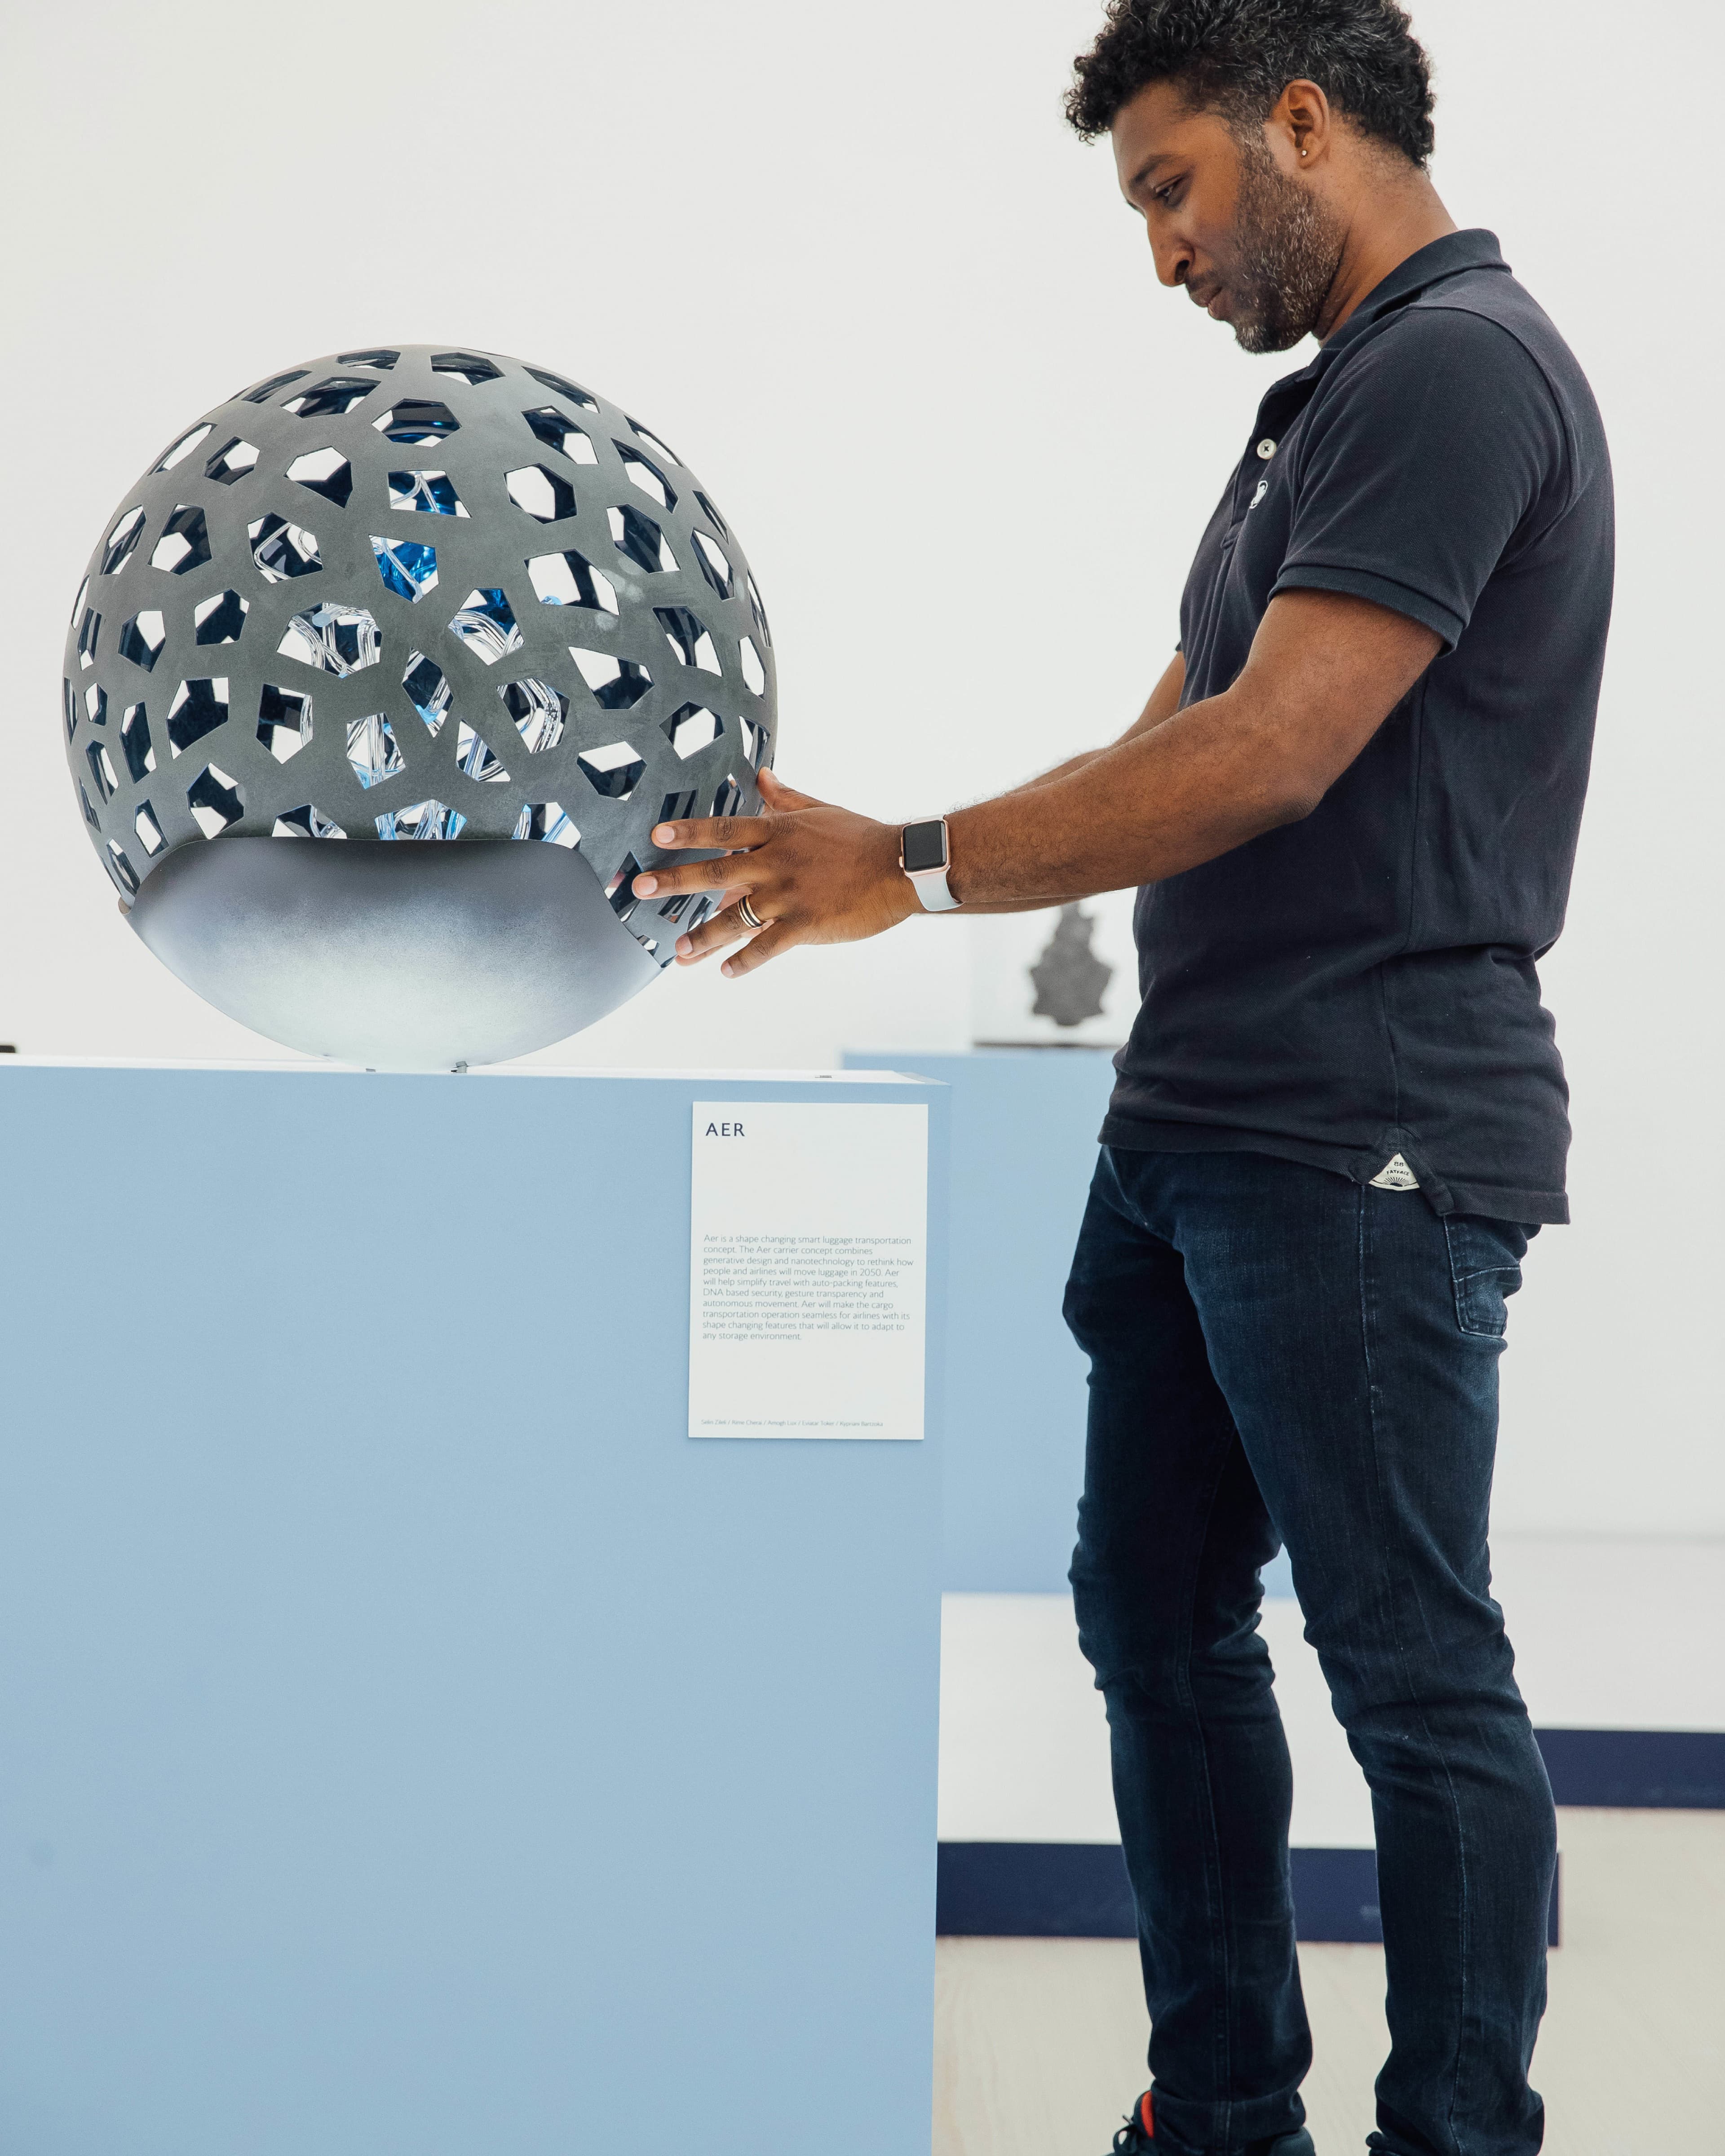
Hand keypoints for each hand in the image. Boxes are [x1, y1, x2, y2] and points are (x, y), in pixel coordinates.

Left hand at [630, 769, 919, 975]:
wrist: (901, 866)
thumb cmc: (862, 837)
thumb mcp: (821, 810)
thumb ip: (785, 797)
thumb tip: (761, 776)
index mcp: (779, 832)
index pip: (724, 830)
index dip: (689, 832)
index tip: (657, 835)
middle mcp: (776, 863)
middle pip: (714, 871)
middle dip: (675, 881)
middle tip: (641, 888)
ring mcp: (788, 895)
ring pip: (734, 917)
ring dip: (703, 936)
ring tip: (679, 951)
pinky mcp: (805, 925)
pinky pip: (766, 947)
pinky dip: (745, 961)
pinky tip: (727, 971)